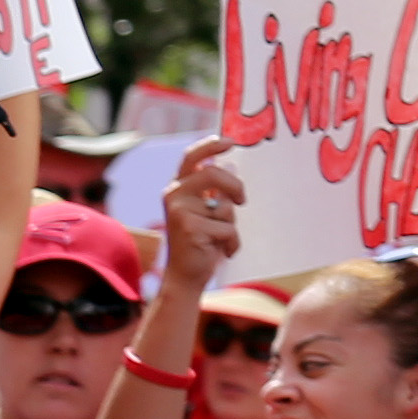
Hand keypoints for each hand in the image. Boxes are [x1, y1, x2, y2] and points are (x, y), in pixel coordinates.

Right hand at [162, 147, 247, 283]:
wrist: (185, 276)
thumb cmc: (201, 241)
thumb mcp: (208, 212)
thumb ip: (216, 191)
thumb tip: (233, 165)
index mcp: (178, 187)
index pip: (192, 157)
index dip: (210, 146)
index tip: (230, 142)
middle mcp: (174, 195)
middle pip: (212, 174)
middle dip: (235, 186)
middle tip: (243, 200)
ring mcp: (180, 211)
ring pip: (225, 207)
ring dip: (231, 225)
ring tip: (221, 239)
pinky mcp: (189, 227)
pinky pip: (227, 228)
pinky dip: (232, 242)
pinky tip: (221, 252)